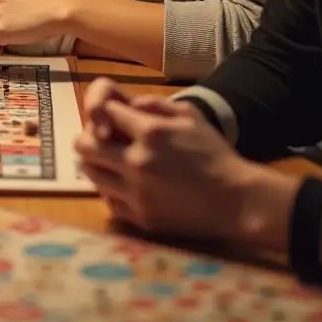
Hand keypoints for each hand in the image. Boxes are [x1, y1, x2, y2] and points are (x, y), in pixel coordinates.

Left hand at [74, 96, 294, 246]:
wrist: (237, 201)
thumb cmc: (215, 154)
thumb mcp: (191, 117)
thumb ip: (156, 103)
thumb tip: (128, 103)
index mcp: (151, 133)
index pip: (104, 112)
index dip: (105, 111)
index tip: (112, 117)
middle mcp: (137, 162)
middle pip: (84, 145)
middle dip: (89, 137)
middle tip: (100, 139)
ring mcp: (136, 193)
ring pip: (90, 173)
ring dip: (95, 163)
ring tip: (110, 162)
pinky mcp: (140, 217)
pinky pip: (108, 200)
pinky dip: (110, 190)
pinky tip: (123, 185)